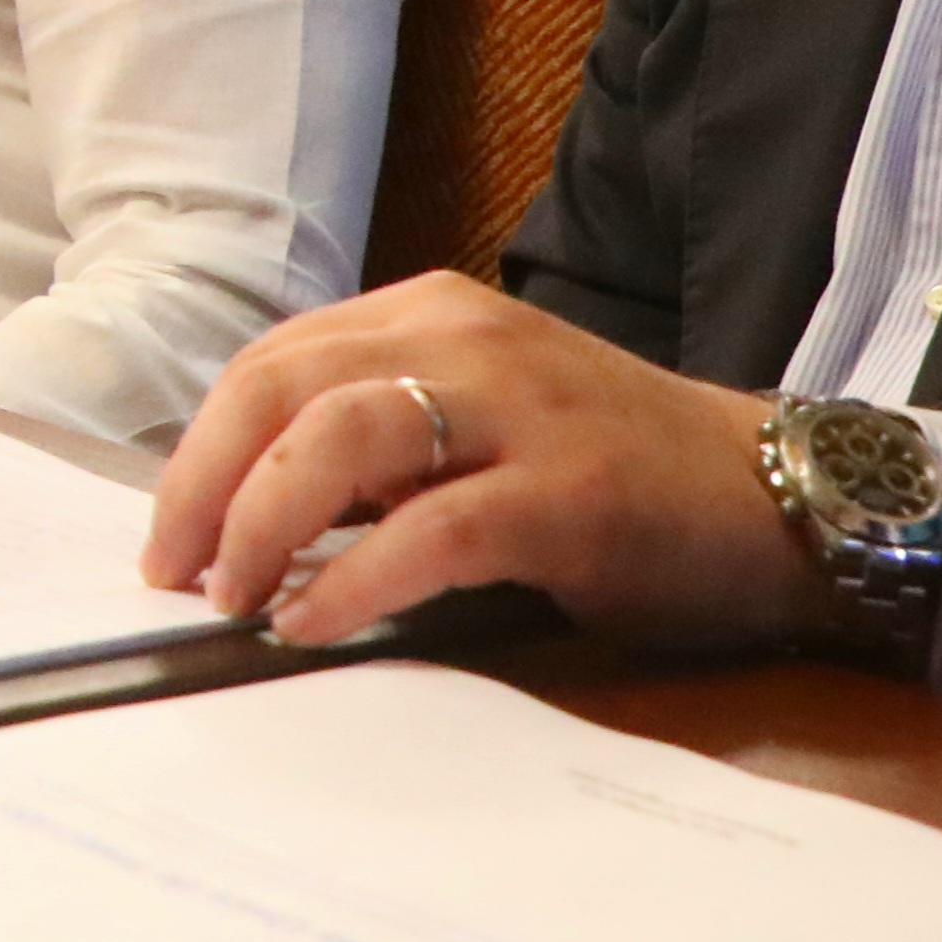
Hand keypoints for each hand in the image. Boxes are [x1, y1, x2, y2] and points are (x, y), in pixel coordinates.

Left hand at [144, 271, 817, 654]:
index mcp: (429, 317)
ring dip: (261, 522)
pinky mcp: (568, 491)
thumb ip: (375, 451)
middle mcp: (465, 340)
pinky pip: (429, 530)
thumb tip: (246, 523)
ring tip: (232, 594)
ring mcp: (520, 409)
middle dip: (202, 483)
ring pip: (338, 440)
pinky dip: (353, 581)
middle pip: (280, 388)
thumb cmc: (617, 474)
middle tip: (172, 571)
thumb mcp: (476, 428)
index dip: (198, 450)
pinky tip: (311, 624)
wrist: (776, 496)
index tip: (166, 533)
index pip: (271, 363)